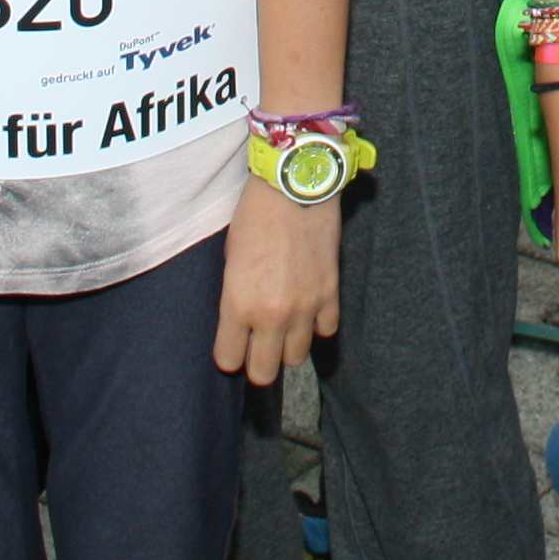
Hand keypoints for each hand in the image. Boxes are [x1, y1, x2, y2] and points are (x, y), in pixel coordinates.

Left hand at [212, 179, 343, 381]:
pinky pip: (326, 331)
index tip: (231, 346)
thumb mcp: (230, 259)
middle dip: (257, 364)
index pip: (229, 360)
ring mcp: (305, 308)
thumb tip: (241, 322)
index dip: (228, 355)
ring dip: (287, 346)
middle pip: (264, 372)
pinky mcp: (330, 294)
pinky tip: (309, 310)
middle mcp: (271, 315)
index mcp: (238, 305)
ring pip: (296, 358)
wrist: (295, 187)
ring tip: (284, 328)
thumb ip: (235, 298)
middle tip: (257, 347)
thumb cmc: (254, 217)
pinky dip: (316, 325)